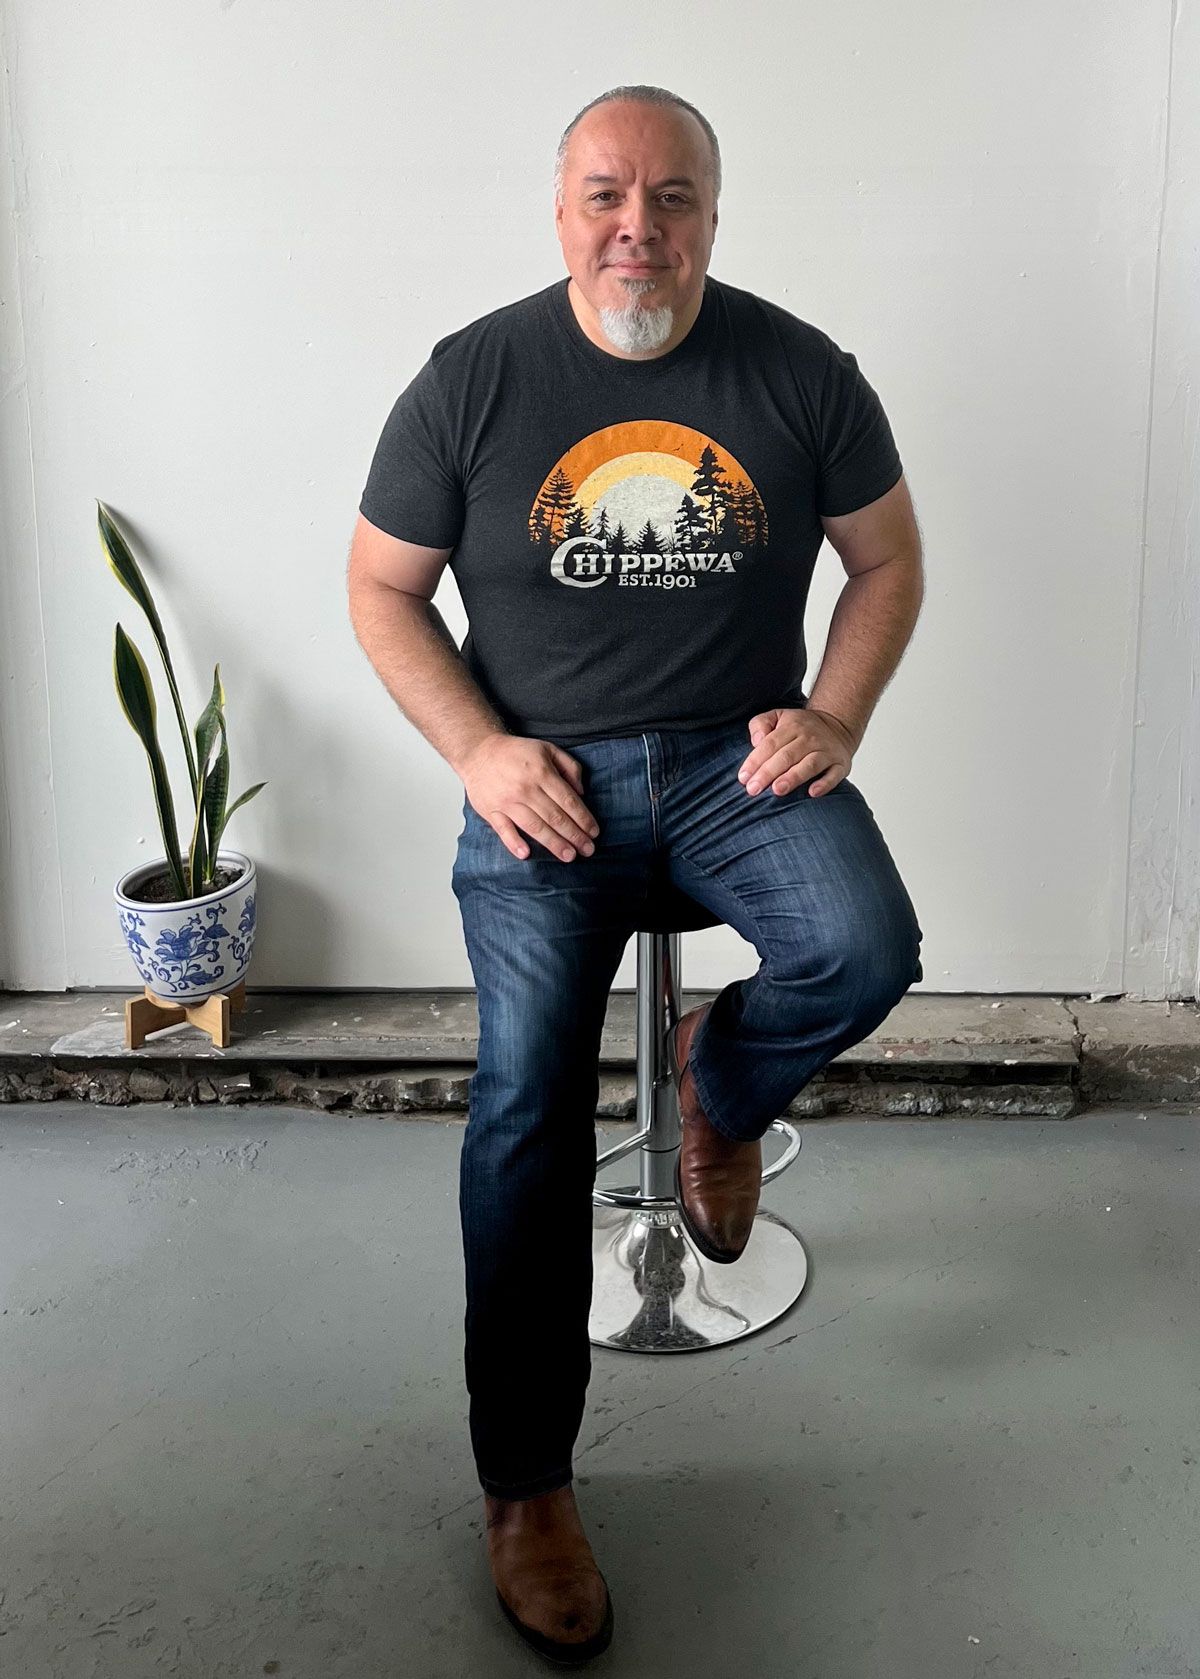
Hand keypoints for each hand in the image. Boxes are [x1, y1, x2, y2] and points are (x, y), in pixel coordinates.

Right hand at [460, 735, 600, 861]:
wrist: (479, 751)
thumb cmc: (516, 752)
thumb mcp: (548, 749)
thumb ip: (570, 767)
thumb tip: (581, 792)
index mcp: (542, 772)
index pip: (568, 800)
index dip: (583, 818)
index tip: (594, 832)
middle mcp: (526, 788)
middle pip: (555, 817)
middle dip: (574, 835)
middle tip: (588, 850)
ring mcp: (507, 801)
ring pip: (534, 826)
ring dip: (553, 843)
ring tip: (569, 856)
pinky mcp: (491, 811)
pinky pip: (503, 830)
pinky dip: (513, 842)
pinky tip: (526, 854)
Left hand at [737, 707, 858, 798]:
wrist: (837, 725)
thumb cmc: (801, 727)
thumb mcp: (778, 716)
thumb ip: (760, 724)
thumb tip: (756, 741)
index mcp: (792, 727)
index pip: (770, 744)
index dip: (755, 761)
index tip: (743, 778)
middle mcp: (810, 739)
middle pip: (786, 756)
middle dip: (768, 773)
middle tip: (753, 789)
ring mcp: (826, 752)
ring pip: (809, 765)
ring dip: (793, 777)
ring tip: (777, 790)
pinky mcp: (840, 765)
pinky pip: (834, 774)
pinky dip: (825, 784)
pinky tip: (813, 792)